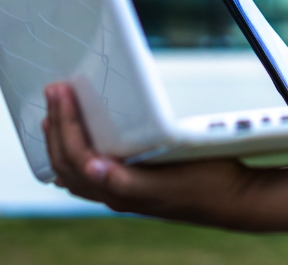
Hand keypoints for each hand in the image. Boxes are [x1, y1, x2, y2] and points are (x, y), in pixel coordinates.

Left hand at [42, 82, 258, 225]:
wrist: (234, 198)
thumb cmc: (207, 182)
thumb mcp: (170, 179)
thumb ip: (128, 181)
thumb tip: (92, 169)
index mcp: (120, 192)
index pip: (77, 158)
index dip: (65, 123)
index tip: (62, 90)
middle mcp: (114, 195)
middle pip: (67, 164)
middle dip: (56, 125)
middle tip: (53, 89)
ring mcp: (120, 193)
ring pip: (72, 172)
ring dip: (58, 140)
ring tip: (52, 112)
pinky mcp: (130, 186)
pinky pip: (87, 175)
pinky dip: (71, 155)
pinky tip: (73, 144)